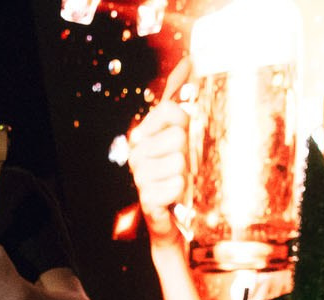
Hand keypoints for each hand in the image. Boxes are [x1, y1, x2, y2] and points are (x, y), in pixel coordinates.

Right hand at [125, 92, 189, 238]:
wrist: (171, 215)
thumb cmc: (176, 172)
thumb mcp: (179, 132)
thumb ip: (179, 96)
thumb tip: (188, 60)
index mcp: (141, 134)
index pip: (172, 111)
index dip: (184, 124)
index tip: (181, 138)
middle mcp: (135, 153)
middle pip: (178, 137)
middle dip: (186, 153)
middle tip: (179, 166)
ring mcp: (139, 176)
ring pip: (180, 162)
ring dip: (185, 175)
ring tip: (177, 182)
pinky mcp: (147, 198)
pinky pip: (177, 184)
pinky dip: (181, 192)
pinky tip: (173, 197)